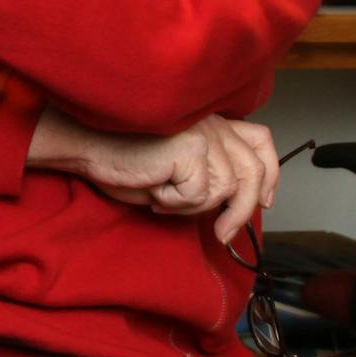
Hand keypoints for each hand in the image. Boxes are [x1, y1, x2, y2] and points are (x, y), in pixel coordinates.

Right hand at [29, 108, 278, 244]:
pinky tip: (153, 188)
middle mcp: (213, 121)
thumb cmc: (121, 158)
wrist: (86, 145)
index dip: (269, 174)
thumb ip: (207, 175)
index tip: (265, 200)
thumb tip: (235, 205)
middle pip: (253, 171)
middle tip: (223, 235)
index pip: (260, 142)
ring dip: (192, 204)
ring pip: (225, 189)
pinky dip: (175, 202)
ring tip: (161, 197)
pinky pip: (199, 194)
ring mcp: (205, 132)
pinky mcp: (193, 147)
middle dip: (243, 209)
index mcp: (212, 121)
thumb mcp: (174, 169)